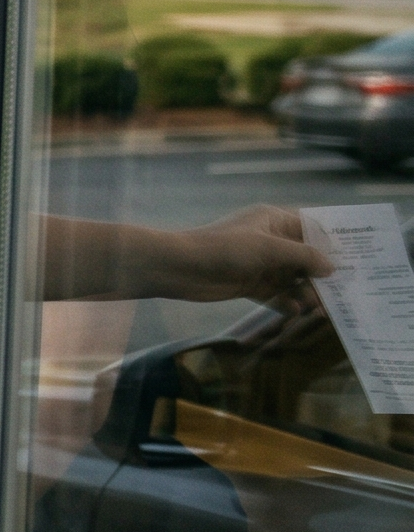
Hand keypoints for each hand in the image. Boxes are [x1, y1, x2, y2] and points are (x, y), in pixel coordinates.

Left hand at [155, 205, 329, 301]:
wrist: (178, 268)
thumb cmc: (222, 248)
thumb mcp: (269, 248)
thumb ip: (303, 257)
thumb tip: (332, 267)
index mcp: (273, 220)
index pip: (311, 228)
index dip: (332, 243)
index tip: (353, 259)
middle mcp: (268, 240)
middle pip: (304, 257)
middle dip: (320, 274)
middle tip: (339, 292)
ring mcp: (258, 263)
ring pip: (291, 278)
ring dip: (305, 291)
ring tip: (316, 306)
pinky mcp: (248, 283)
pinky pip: (274, 294)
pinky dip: (285, 302)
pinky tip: (294, 310)